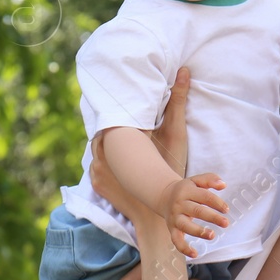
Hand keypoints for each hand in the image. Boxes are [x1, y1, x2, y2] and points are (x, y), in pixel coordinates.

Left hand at [91, 67, 208, 226]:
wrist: (161, 209)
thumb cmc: (170, 167)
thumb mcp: (175, 132)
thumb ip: (177, 100)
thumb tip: (184, 70)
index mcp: (116, 138)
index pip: (107, 115)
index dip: (112, 106)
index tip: (118, 98)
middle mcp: (100, 152)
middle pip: (100, 131)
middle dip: (109, 123)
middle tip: (120, 114)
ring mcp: (95, 169)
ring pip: (97, 147)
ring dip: (106, 141)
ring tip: (118, 135)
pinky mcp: (96, 182)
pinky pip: (96, 164)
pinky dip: (104, 158)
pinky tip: (115, 156)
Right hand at [161, 173, 229, 258]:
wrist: (164, 196)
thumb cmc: (186, 189)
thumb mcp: (196, 180)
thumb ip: (210, 179)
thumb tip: (223, 185)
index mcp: (187, 191)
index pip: (204, 197)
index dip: (216, 203)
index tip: (226, 209)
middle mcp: (180, 204)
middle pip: (197, 211)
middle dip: (212, 217)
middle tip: (226, 223)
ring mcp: (175, 218)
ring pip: (186, 226)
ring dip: (199, 231)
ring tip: (212, 235)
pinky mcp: (172, 229)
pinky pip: (176, 240)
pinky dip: (184, 248)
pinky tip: (195, 254)